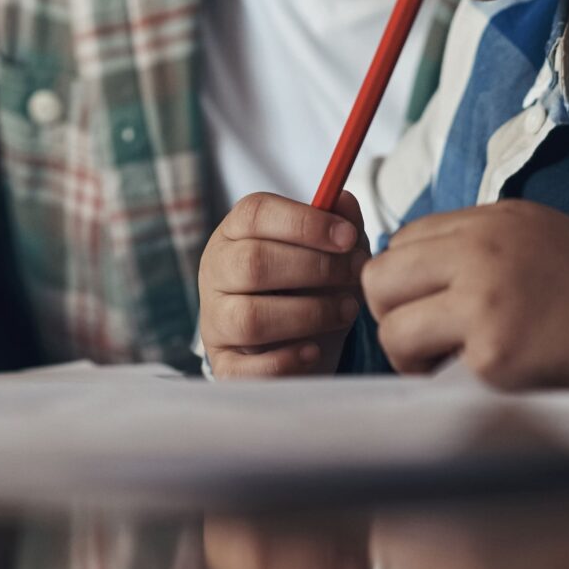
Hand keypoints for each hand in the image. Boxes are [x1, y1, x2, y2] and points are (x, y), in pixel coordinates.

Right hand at [199, 191, 368, 377]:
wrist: (296, 346)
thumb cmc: (309, 288)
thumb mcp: (329, 253)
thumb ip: (339, 224)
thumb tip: (342, 200)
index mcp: (234, 234)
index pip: (254, 214)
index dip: (304, 222)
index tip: (348, 237)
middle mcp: (215, 272)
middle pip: (252, 262)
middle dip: (315, 269)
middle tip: (353, 276)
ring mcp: (215, 320)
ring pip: (249, 317)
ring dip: (308, 314)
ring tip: (344, 311)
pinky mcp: (223, 364)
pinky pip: (246, 368)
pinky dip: (287, 360)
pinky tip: (313, 350)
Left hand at [364, 200, 568, 386]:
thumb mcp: (532, 235)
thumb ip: (472, 243)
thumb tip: (411, 268)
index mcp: (487, 222)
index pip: (401, 241)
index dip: (408, 278)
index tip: (432, 301)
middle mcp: (478, 254)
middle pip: (378, 279)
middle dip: (391, 313)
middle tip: (424, 336)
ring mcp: (483, 305)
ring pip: (392, 331)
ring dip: (411, 354)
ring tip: (449, 361)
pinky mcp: (493, 357)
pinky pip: (432, 372)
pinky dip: (448, 381)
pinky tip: (484, 378)